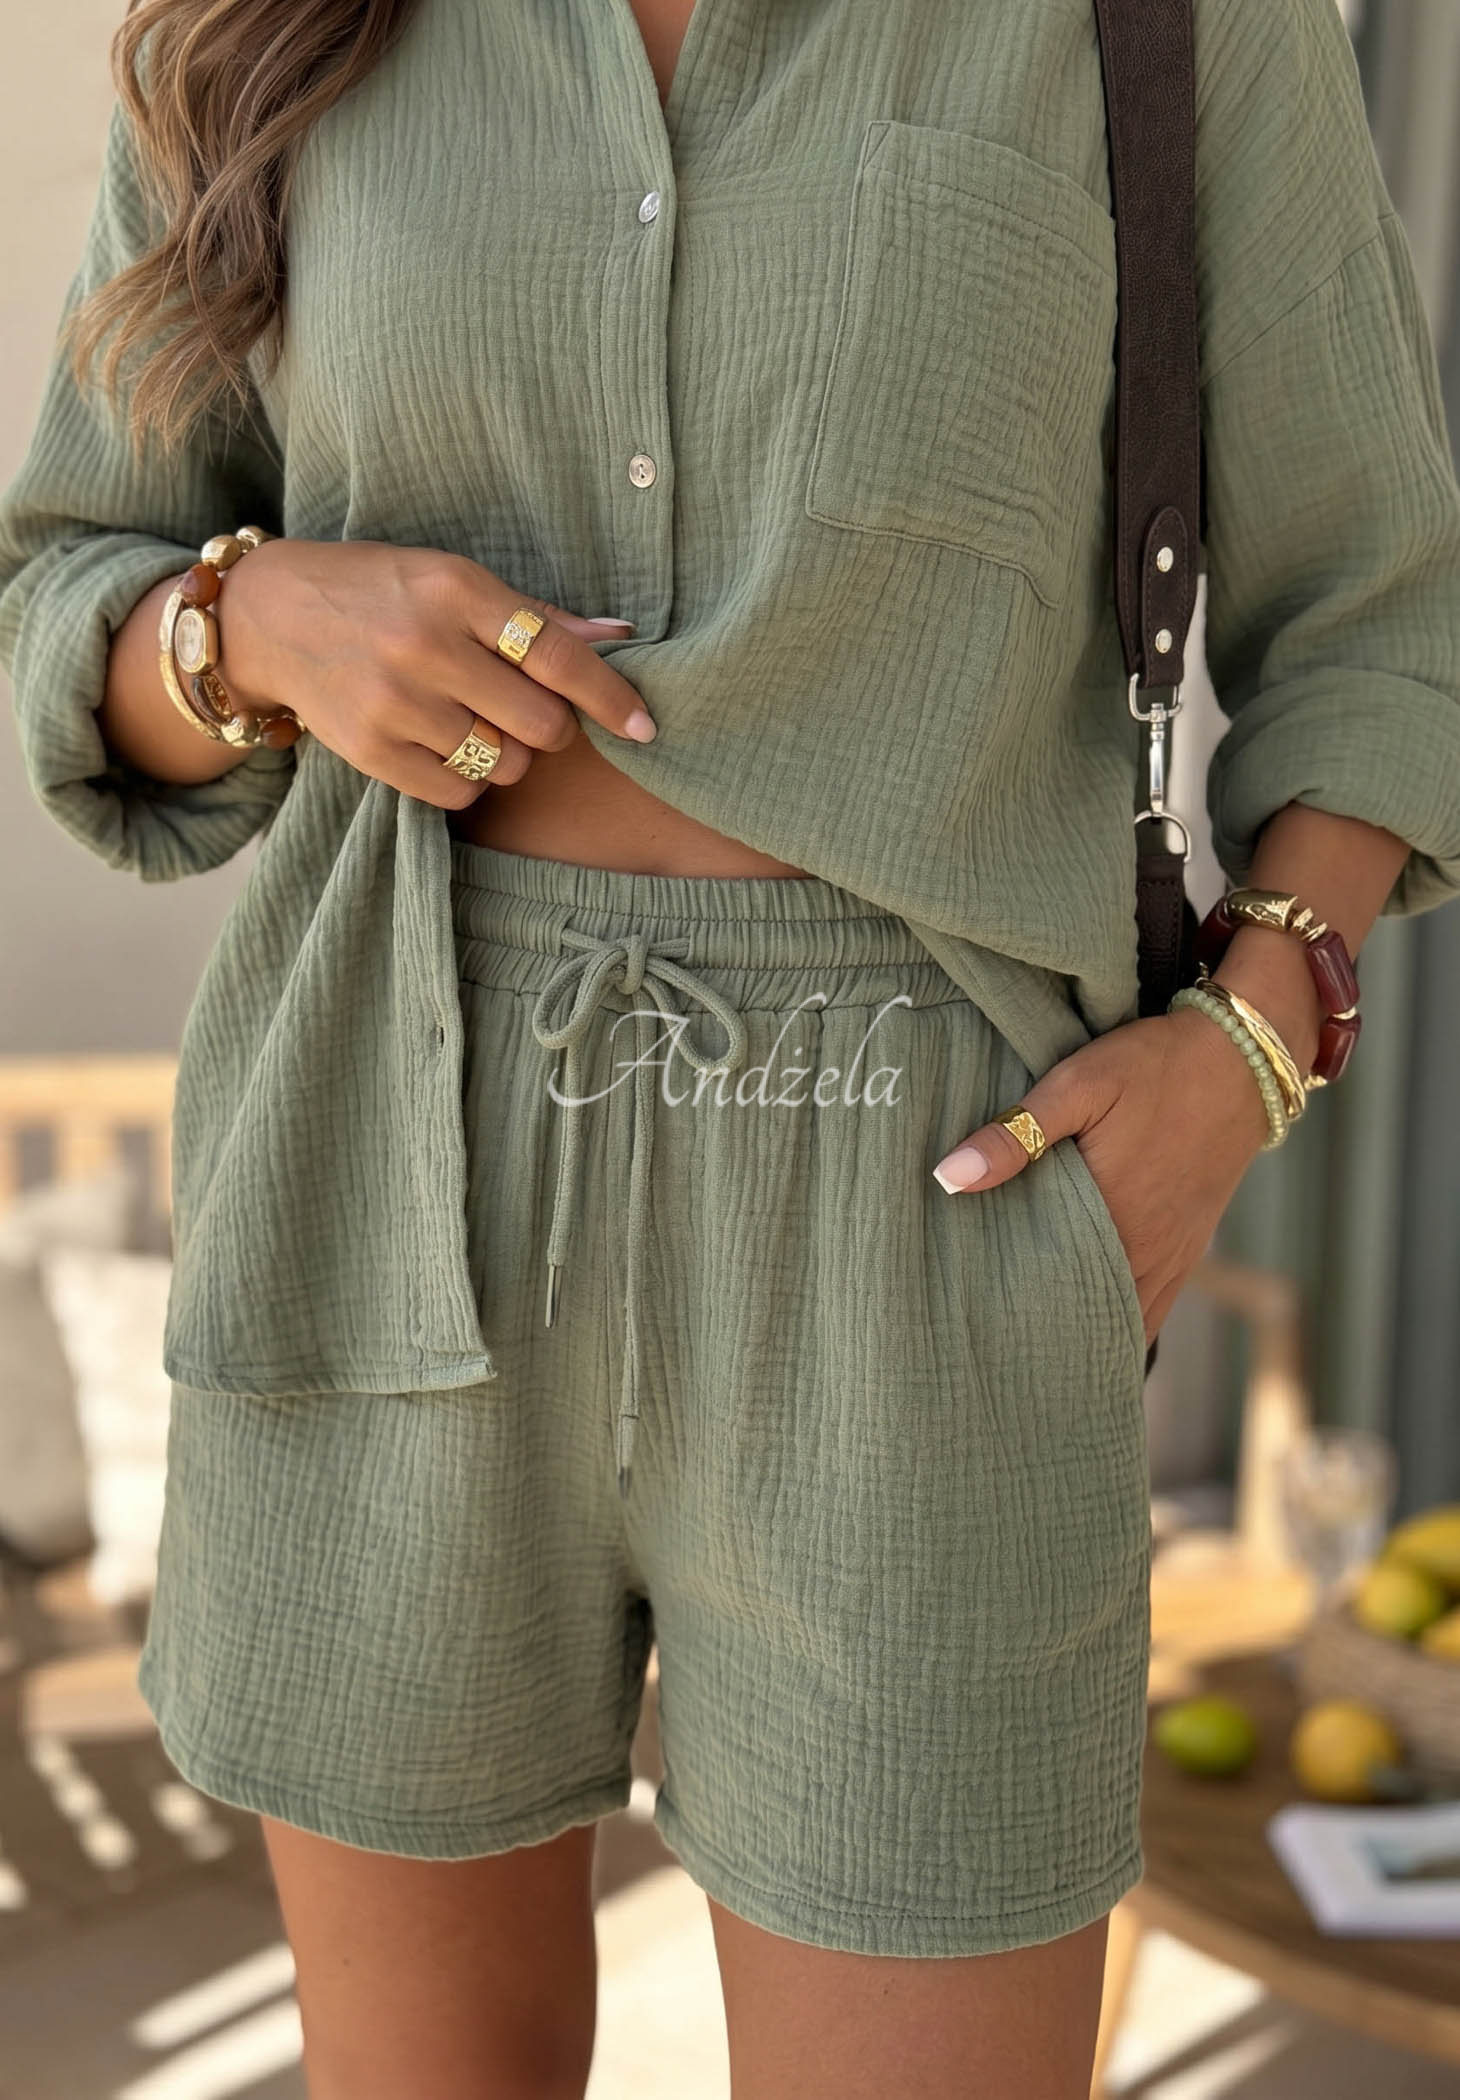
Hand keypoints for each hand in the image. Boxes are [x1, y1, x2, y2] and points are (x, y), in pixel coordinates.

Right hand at [217, 538, 648, 808]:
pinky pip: (460, 793)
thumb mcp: (452, 580)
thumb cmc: (382, 593)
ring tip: (477, 724)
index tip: (645, 727)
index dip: (611, 697)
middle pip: (541, 725)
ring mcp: (396, 702)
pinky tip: (446, 746)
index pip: (557, 654)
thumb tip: (621, 636)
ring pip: (504, 764)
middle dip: (552, 729)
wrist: (271, 616)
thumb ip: (534, 616)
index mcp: (457, 591)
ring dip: (509, 755)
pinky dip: (468, 780)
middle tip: (530, 715)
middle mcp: (427, 646)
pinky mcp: (371, 751)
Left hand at [932, 1004, 1273, 1342]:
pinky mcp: (1189, 1247)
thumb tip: (949, 1178)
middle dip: (1040, 1328)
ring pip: (1121, 1319)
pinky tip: (1091, 1324)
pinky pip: (1154, 1307)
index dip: (1011, 1310)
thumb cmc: (1155, 1067)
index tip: (973, 1319)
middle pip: (1084, 1315)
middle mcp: (1146, 1252)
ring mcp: (1173, 1256)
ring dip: (1082, 1328)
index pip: (1048, 1291)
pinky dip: (1121, 1320)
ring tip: (1031, 1337)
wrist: (1243, 1060)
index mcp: (1112, 1219)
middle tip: (991, 1336)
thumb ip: (1015, 1135)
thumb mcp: (1078, 1084)